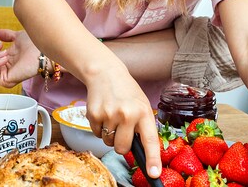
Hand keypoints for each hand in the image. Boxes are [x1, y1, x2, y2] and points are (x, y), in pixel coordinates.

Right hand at [81, 62, 160, 178]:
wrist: (105, 73)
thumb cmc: (127, 92)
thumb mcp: (142, 105)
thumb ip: (143, 127)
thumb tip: (143, 152)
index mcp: (143, 112)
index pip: (150, 141)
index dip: (152, 160)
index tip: (154, 174)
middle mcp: (126, 114)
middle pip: (123, 149)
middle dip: (122, 144)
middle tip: (123, 129)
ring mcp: (109, 114)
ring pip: (108, 143)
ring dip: (110, 135)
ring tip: (113, 117)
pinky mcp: (93, 114)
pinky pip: (96, 134)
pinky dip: (99, 128)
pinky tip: (103, 113)